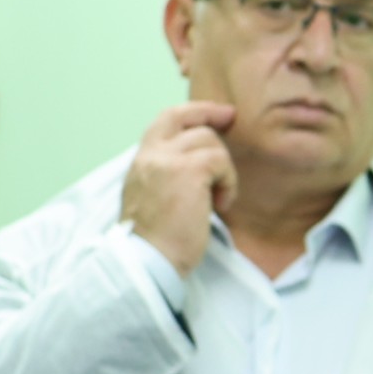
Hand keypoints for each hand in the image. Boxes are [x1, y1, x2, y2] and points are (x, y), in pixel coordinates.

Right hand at [122, 102, 237, 272]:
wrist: (147, 262)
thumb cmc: (154, 242)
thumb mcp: (151, 198)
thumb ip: (164, 174)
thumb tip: (194, 163)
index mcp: (141, 161)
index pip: (167, 119)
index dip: (196, 111)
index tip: (220, 113)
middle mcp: (151, 155)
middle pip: (190, 123)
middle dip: (215, 126)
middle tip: (231, 130)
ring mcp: (168, 160)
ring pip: (209, 142)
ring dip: (222, 169)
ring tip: (217, 199)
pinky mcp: (189, 172)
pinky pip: (220, 162)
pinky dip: (228, 182)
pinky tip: (220, 204)